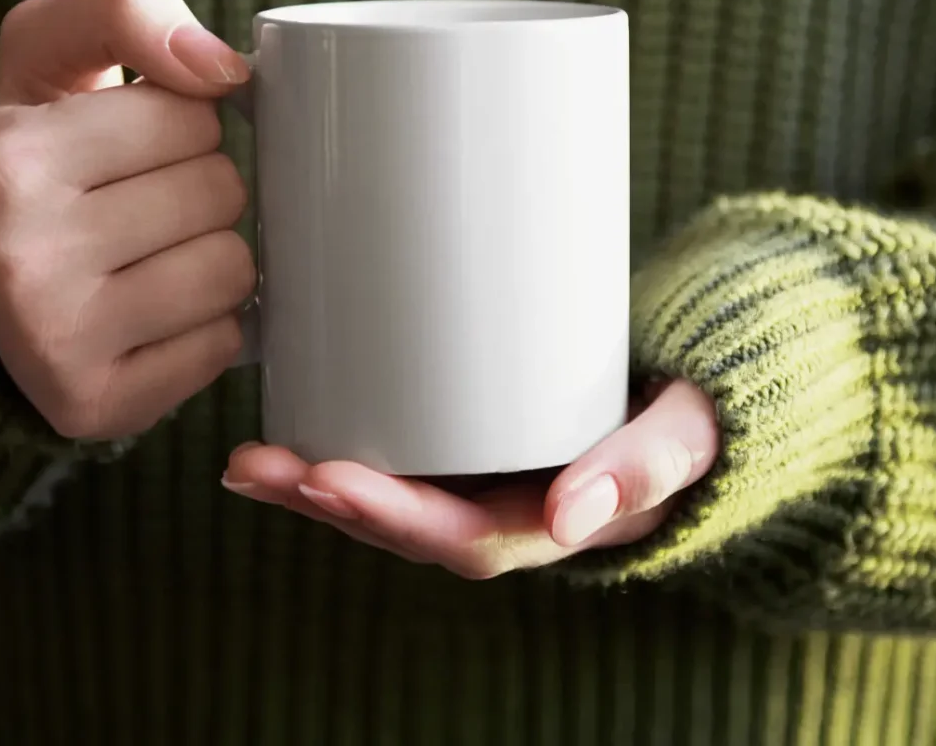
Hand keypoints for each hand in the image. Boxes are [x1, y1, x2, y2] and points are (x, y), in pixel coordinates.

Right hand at [0, 0, 255, 439]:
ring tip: (149, 257)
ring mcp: (56, 343)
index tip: (134, 146)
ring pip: (234, 269)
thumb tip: (226, 69)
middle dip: (201, 188)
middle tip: (141, 203)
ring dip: (213, 257)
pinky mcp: (98, 406)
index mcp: (7, 161)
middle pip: (222, 191)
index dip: (182, 123)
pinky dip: (208, 326)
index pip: (193, 114)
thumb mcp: (48, 55)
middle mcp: (19, 257)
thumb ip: (128, 11)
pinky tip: (153, 315)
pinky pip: (228, 345)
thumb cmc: (36, 157)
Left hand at [223, 379, 717, 577]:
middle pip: (404, 524)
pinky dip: (338, 450)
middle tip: (258, 465)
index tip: (330, 481)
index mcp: (550, 521)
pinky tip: (288, 425)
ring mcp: (479, 478)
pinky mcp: (464, 438)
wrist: (687, 394)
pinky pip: (396, 458)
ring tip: (247, 459)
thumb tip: (577, 515)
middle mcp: (503, 510)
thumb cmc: (688, 414)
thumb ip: (648, 467)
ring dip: (314, 483)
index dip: (392, 517)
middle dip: (328, 500)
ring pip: (388, 498)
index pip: (461, 540)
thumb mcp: (686, 436)